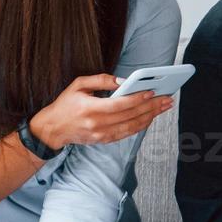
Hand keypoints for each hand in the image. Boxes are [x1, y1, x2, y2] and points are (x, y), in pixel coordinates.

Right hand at [29, 75, 171, 149]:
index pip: (121, 104)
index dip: (138, 98)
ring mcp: (102, 135)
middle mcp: (98, 124)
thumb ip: (101, 80)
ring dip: (151, 117)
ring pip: (133, 126)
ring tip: (163, 108)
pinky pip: (128, 133)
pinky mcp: (105, 140)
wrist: (54, 128)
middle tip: (167, 99)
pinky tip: (150, 117)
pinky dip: (141, 125)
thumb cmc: (66, 104)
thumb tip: (123, 80)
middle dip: (151, 107)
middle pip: (131, 115)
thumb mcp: (78, 85)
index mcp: (91, 108)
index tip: (153, 92)